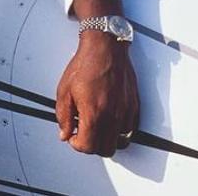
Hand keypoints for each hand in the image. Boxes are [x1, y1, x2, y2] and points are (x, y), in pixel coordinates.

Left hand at [55, 32, 138, 156]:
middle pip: (106, 149)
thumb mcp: (65, 90)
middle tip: (83, 134)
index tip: (73, 136)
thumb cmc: (86, 65)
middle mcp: (112, 115)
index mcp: (94, 112)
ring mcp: (125, 111)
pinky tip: (108, 120)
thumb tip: (64, 132)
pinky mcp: (134, 106)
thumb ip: (63, 115)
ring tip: (96, 128)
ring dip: (107, 139)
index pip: (88, 146)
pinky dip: (119, 131)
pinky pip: (130, 129)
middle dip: (92, 146)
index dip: (77, 145)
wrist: (105, 48)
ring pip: (120, 142)